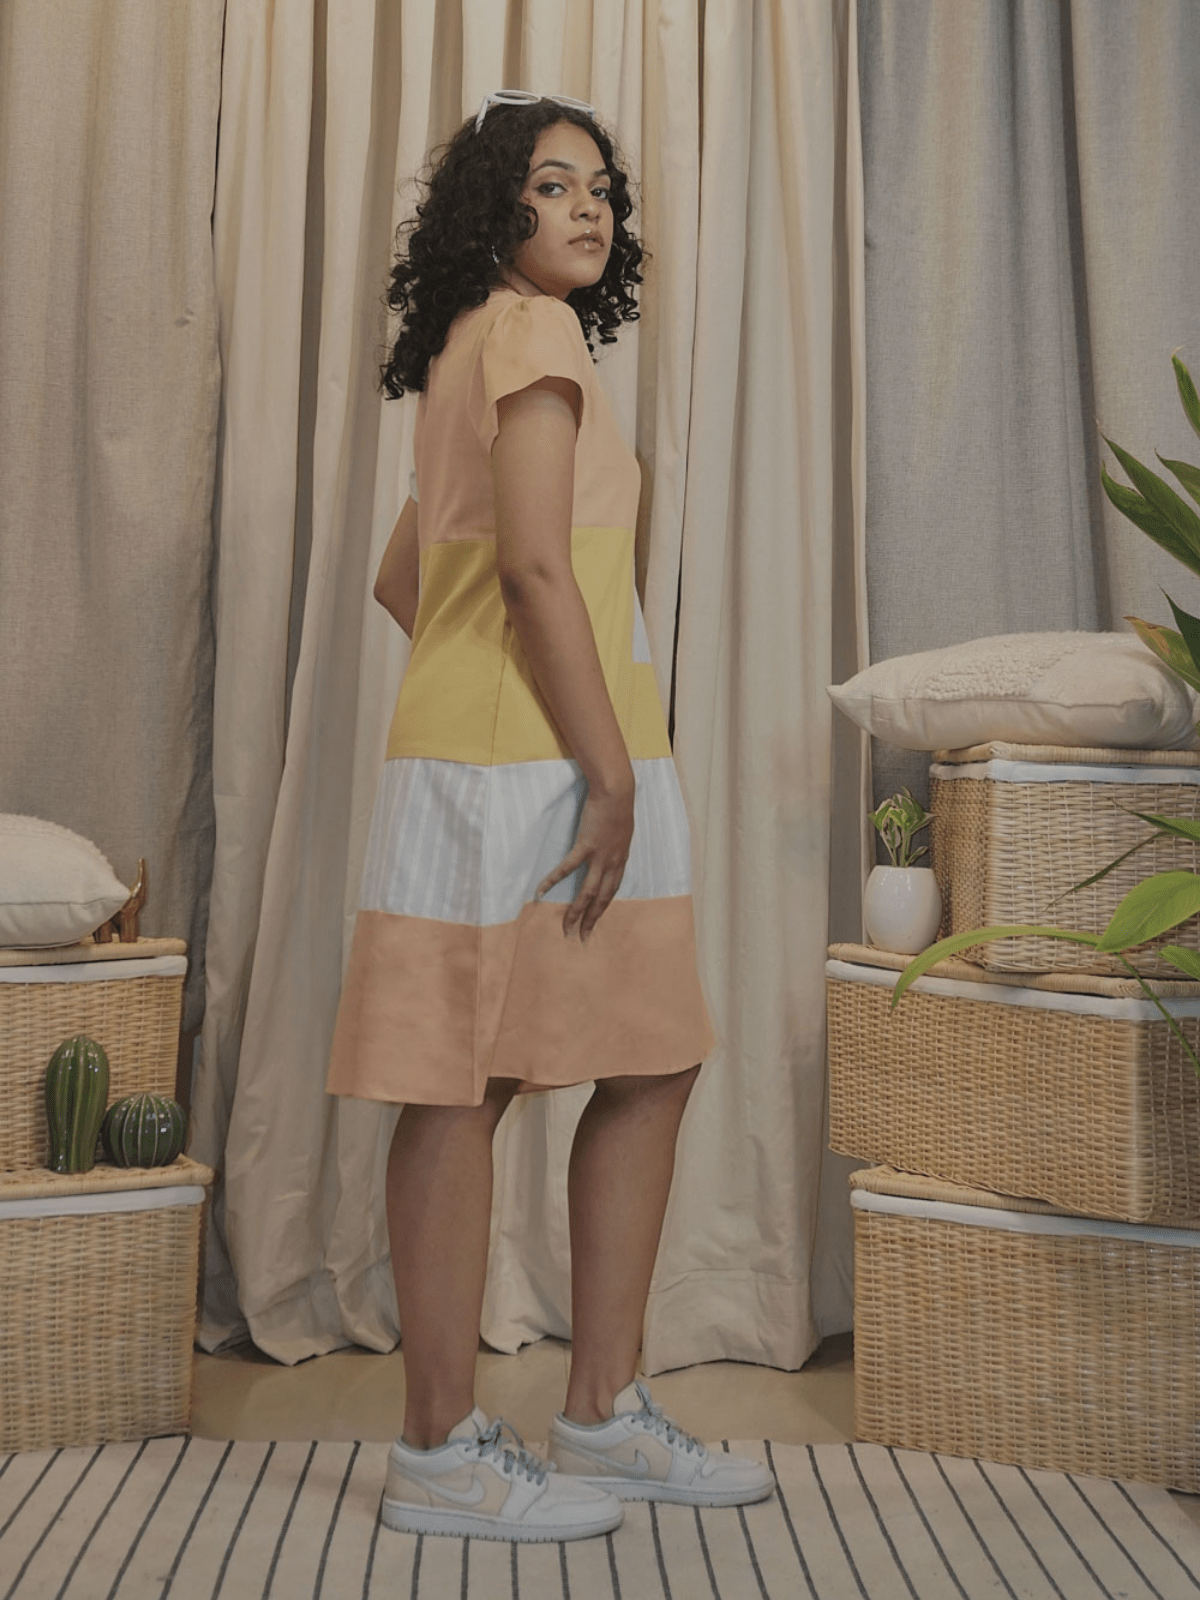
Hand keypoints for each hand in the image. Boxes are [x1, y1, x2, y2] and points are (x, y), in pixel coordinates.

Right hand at [536, 780, 634, 939]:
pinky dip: (553, 880)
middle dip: (591, 920)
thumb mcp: (621, 832)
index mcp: (621, 861)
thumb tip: (608, 850)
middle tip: (581, 937)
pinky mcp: (586, 846)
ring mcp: (600, 857)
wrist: (617, 792)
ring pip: (588, 892)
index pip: (611, 892)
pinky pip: (567, 868)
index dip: (602, 909)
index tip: (593, 923)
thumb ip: (614, 845)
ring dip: (576, 912)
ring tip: (566, 927)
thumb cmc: (618, 807)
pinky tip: (541, 891)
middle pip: (601, 899)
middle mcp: (613, 864)